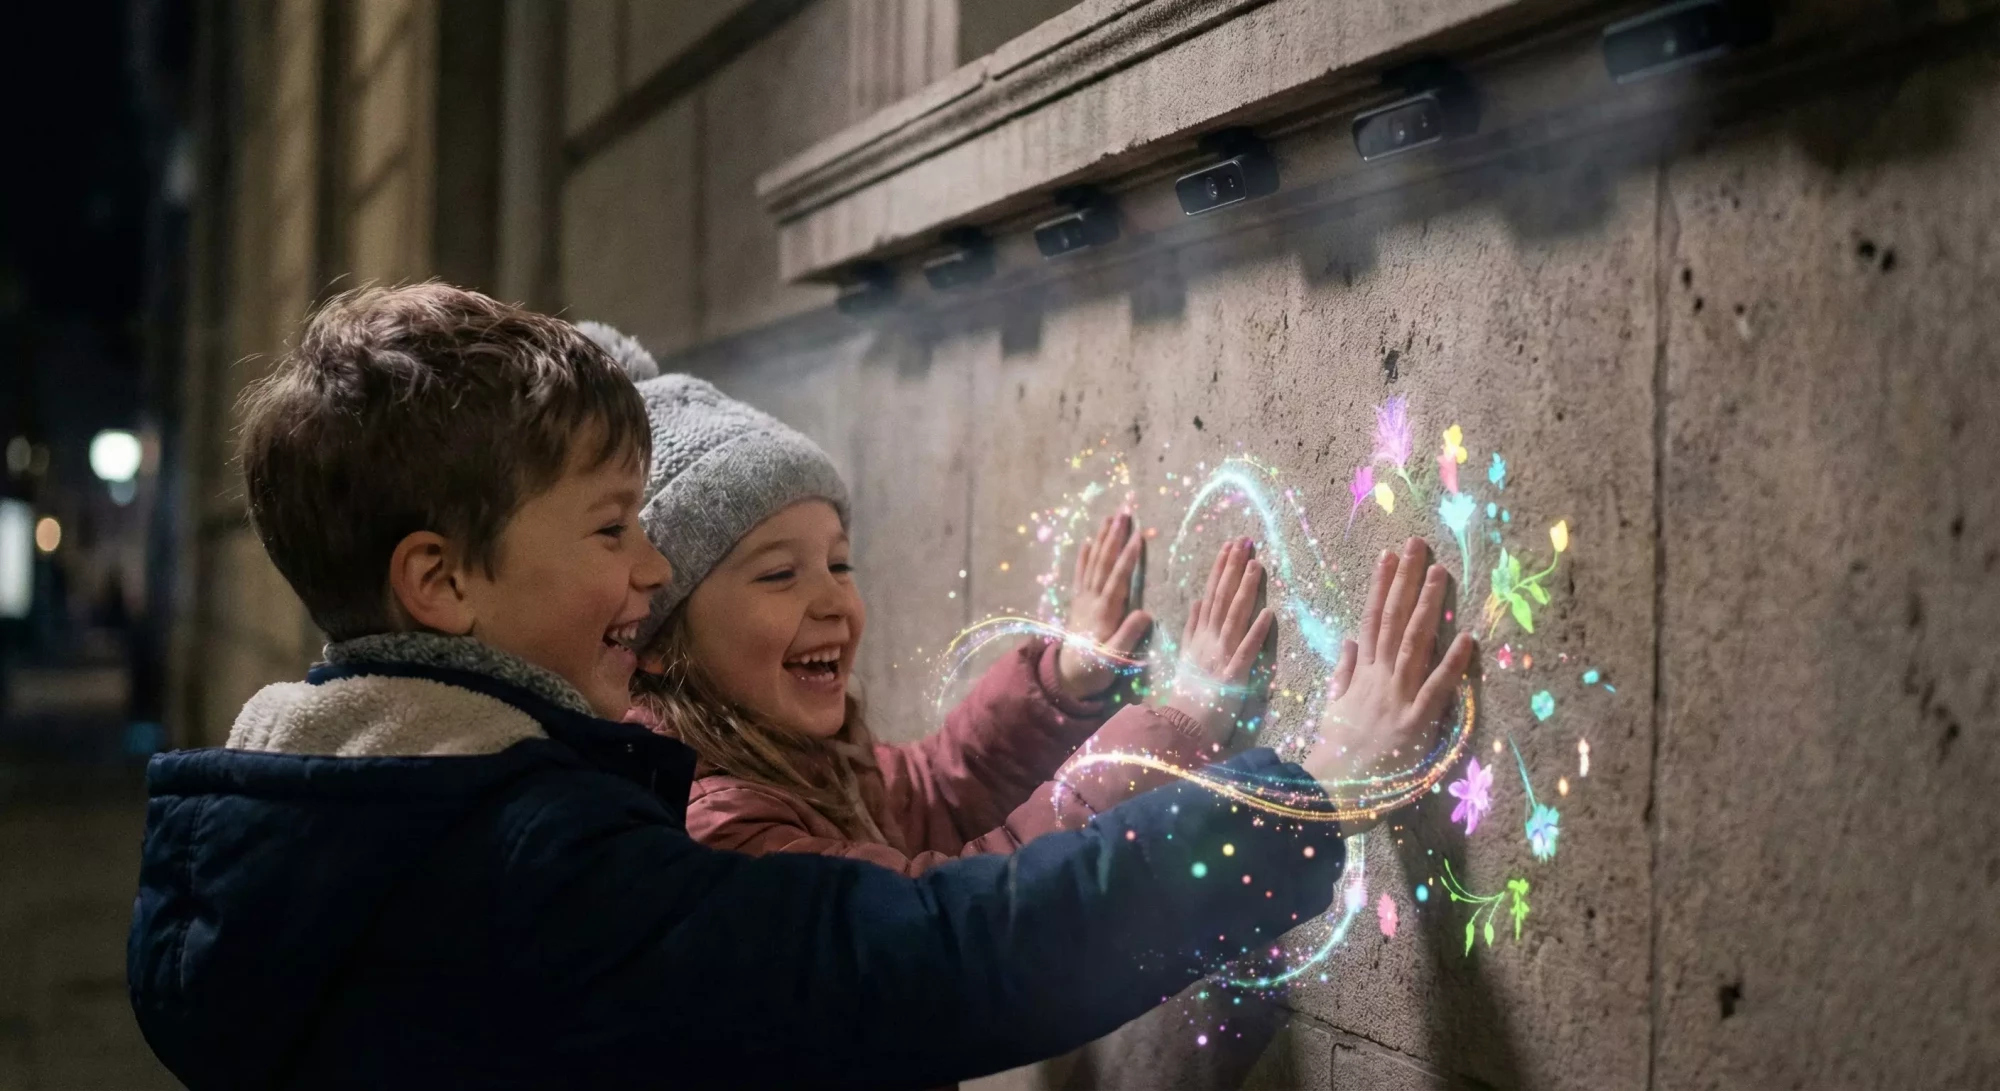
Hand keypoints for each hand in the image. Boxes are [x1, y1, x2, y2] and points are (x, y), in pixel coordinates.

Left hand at [1055, 512, 1153, 699]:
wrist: (1068, 678)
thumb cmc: (1097, 669)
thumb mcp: (1116, 659)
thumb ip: (1129, 636)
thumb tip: (1145, 614)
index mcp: (1104, 612)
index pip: (1119, 578)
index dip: (1128, 556)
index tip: (1139, 534)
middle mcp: (1092, 600)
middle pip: (1104, 562)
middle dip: (1114, 537)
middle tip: (1124, 513)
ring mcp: (1083, 599)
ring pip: (1093, 563)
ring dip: (1101, 539)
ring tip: (1110, 518)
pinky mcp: (1078, 602)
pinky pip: (1080, 574)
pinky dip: (1083, 557)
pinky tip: (1087, 541)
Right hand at [1164, 538, 1275, 745]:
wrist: (1181, 729)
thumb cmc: (1188, 696)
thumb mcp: (1185, 657)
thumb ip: (1191, 629)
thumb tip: (1197, 601)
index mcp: (1199, 637)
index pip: (1211, 594)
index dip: (1221, 569)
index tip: (1230, 546)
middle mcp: (1208, 642)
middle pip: (1221, 599)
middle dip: (1232, 568)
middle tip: (1244, 541)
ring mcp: (1219, 658)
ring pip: (1233, 618)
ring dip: (1244, 591)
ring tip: (1256, 565)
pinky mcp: (1232, 678)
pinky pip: (1246, 652)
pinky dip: (1256, 633)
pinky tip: (1269, 613)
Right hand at [1303, 537, 1476, 820]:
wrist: (1326, 792)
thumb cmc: (1332, 756)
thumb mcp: (1332, 708)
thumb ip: (1343, 673)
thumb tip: (1350, 642)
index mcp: (1360, 676)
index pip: (1371, 621)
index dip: (1381, 587)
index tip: (1388, 556)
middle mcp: (1378, 679)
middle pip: (1392, 620)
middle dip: (1406, 580)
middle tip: (1418, 544)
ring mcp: (1397, 698)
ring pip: (1413, 643)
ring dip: (1427, 606)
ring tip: (1440, 572)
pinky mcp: (1414, 723)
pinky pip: (1437, 688)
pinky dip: (1452, 662)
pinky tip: (1467, 636)